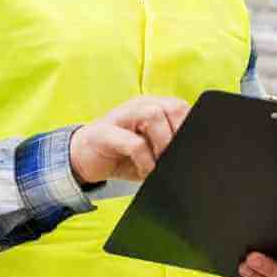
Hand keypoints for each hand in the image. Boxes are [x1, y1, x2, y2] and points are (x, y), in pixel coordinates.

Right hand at [68, 96, 190, 185]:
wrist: (83, 158)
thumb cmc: (122, 155)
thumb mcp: (152, 153)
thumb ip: (170, 151)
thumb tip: (192, 163)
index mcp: (155, 107)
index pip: (183, 109)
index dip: (193, 129)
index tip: (194, 152)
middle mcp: (140, 105)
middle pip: (173, 107)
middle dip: (179, 134)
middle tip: (176, 158)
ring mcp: (122, 115)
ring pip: (153, 115)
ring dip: (163, 144)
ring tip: (161, 164)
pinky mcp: (105, 131)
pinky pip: (133, 142)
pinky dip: (145, 160)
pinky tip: (144, 171)